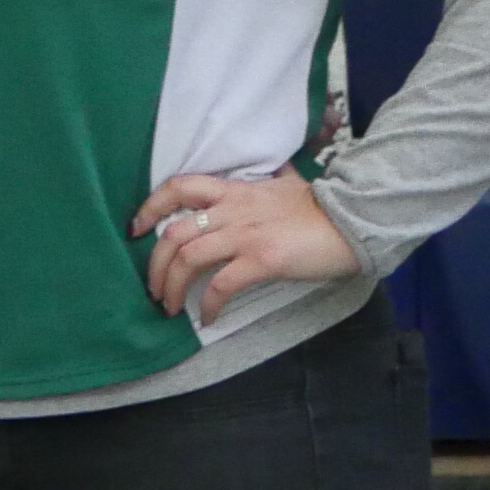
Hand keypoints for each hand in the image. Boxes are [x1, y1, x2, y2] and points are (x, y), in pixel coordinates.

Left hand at [132, 169, 362, 321]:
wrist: (355, 221)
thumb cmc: (322, 207)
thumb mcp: (288, 184)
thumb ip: (271, 180)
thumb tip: (277, 171)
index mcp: (233, 191)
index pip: (177, 187)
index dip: (149, 206)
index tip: (135, 229)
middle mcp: (231, 211)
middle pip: (173, 232)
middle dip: (154, 263)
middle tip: (152, 287)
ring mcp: (245, 235)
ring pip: (188, 258)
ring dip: (171, 286)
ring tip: (169, 307)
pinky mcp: (262, 260)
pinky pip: (221, 284)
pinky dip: (207, 303)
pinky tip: (206, 317)